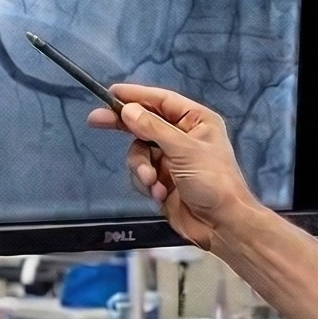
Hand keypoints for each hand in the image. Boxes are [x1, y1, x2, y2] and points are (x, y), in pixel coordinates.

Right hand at [88, 83, 263, 249]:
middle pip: (144, 123)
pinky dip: (147, 183)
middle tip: (96, 121)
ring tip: (152, 182)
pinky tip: (160, 194)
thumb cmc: (214, 183)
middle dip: (123, 126)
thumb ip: (153, 129)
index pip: (161, 101)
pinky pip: (142, 173)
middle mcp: (183, 136)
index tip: (110, 93)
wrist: (221, 225)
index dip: (135, 96)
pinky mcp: (163, 180)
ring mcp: (171, 158)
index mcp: (196, 121)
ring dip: (141, 167)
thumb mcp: (184, 151)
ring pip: (139, 152)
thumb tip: (128, 110)